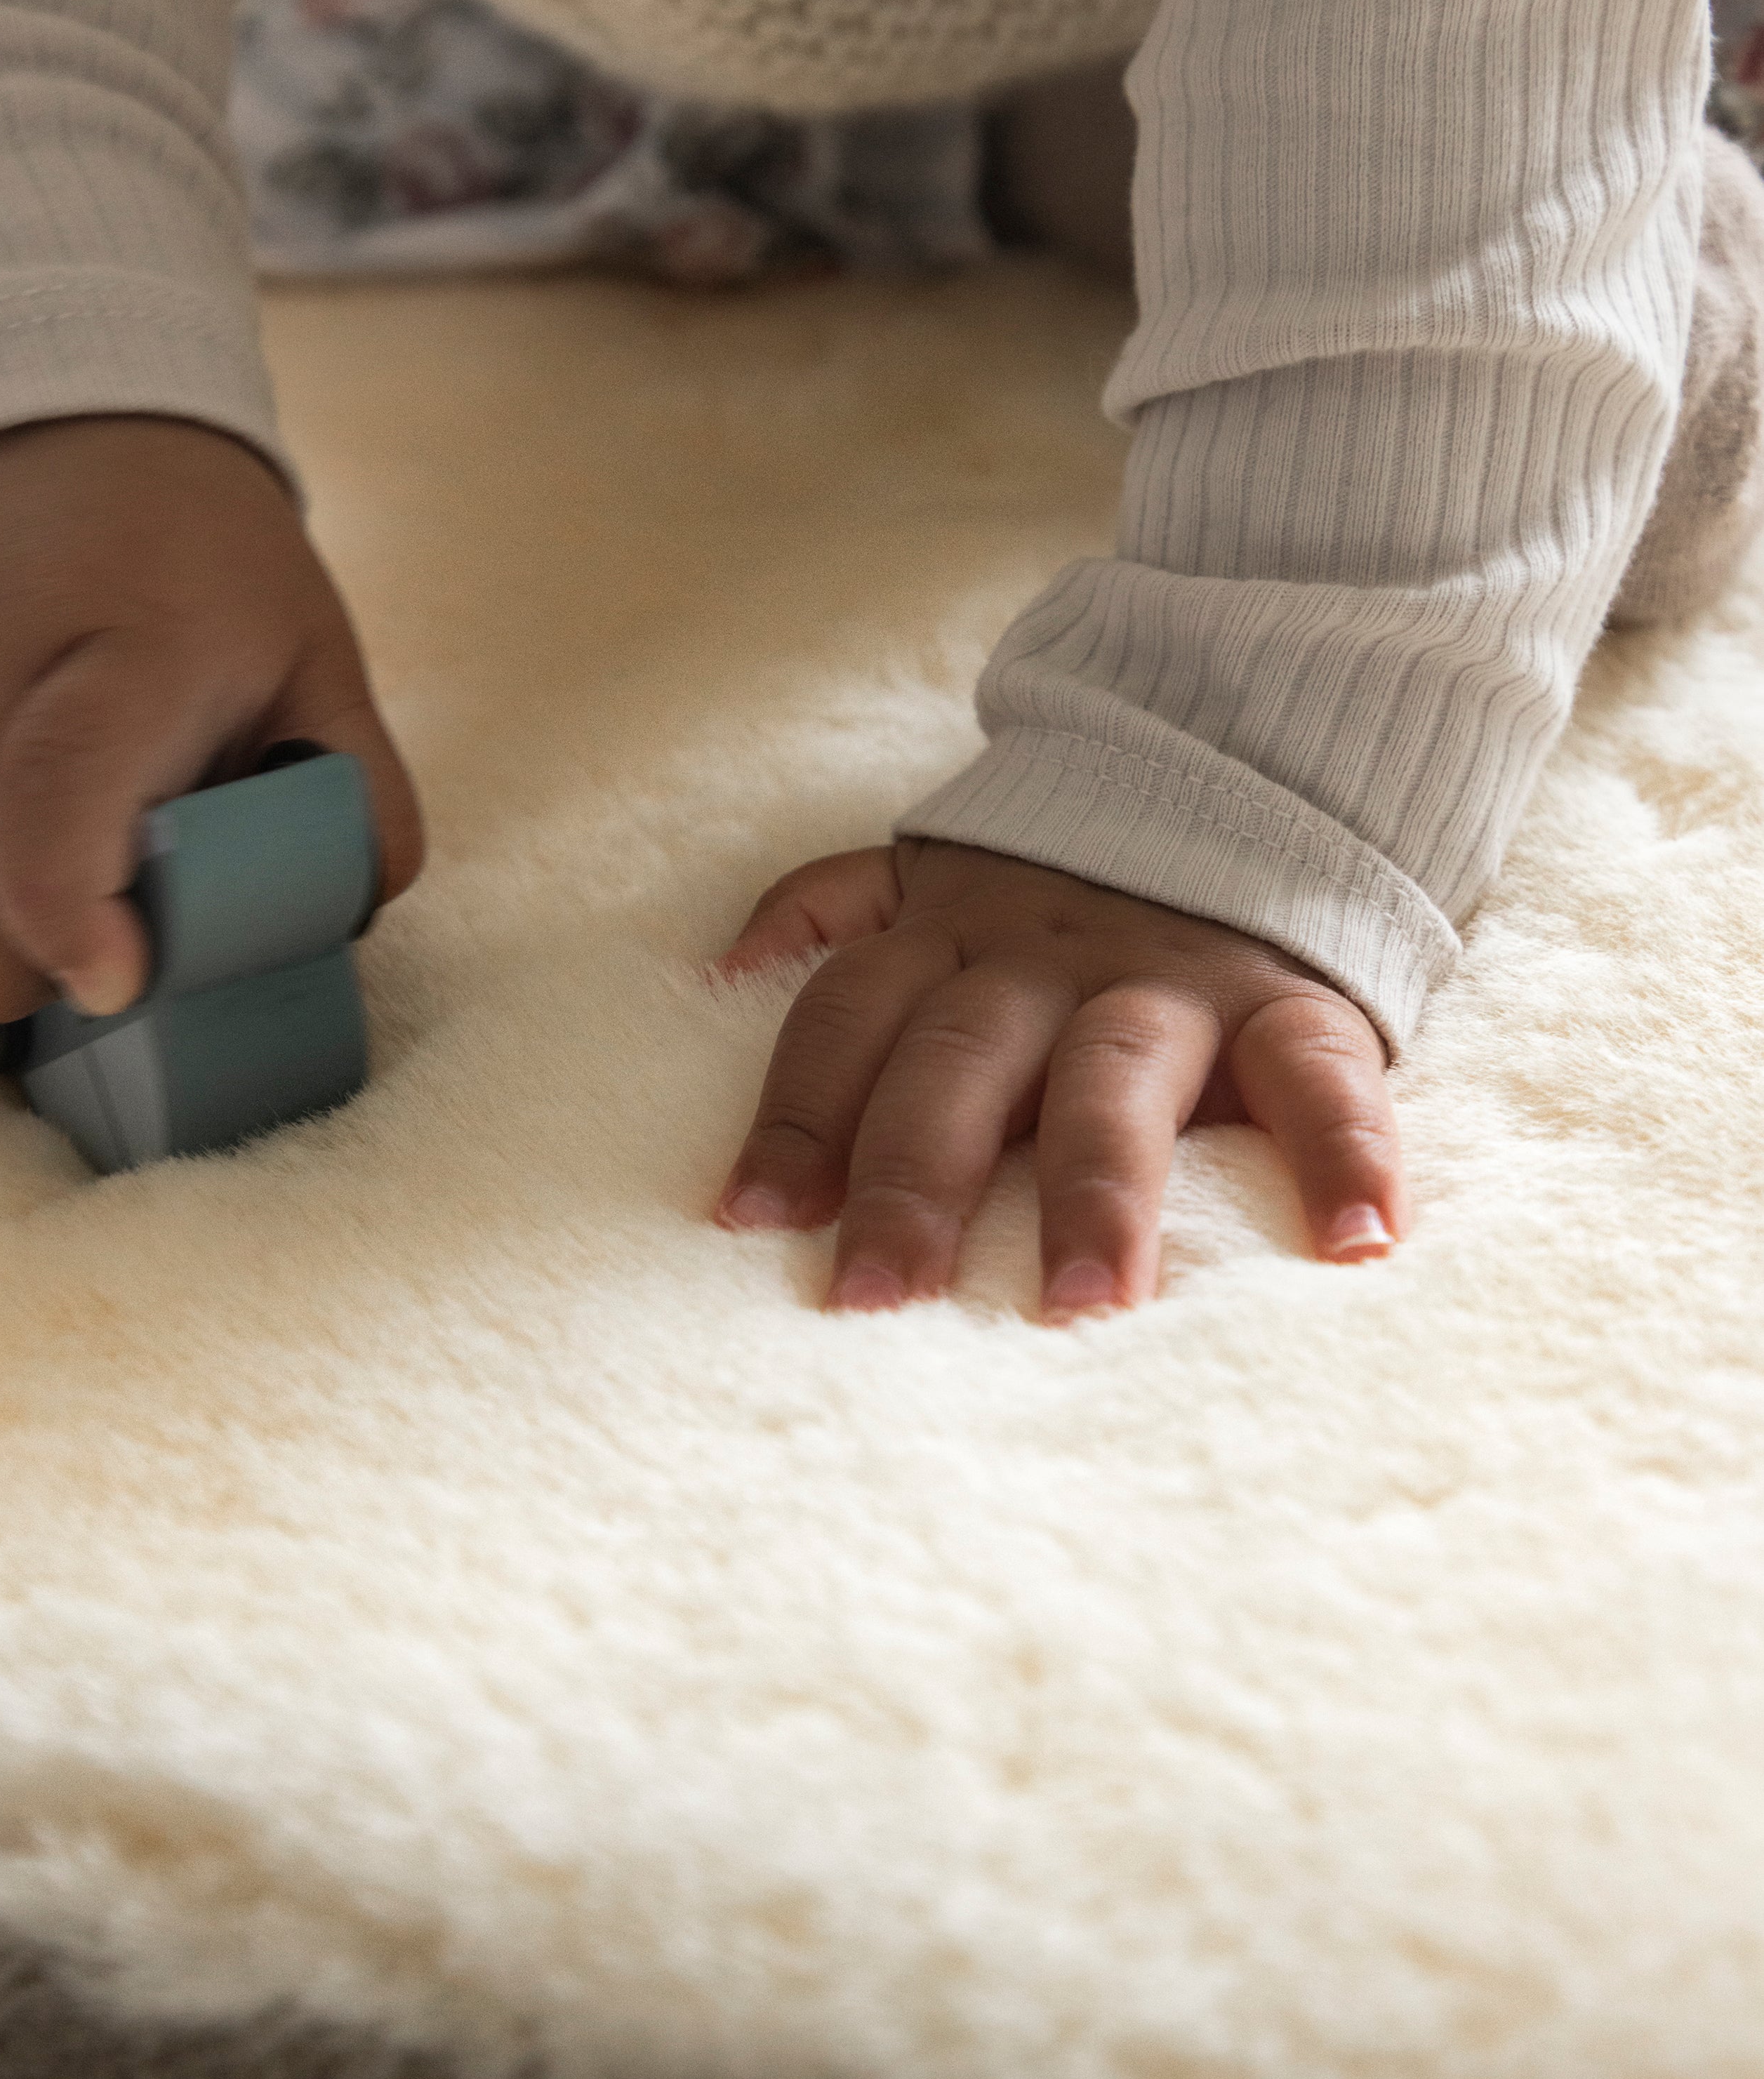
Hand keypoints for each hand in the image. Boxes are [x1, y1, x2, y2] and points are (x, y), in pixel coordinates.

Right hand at [0, 415, 423, 1024]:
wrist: (67, 421)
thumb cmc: (209, 567)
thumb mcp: (316, 659)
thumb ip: (352, 793)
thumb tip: (349, 910)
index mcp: (138, 636)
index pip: (57, 782)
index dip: (64, 908)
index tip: (111, 981)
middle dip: (2, 963)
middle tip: (84, 966)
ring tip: (48, 851)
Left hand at [714, 839, 1404, 1319]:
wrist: (1242, 772)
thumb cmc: (1056, 884)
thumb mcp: (933, 872)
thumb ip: (831, 908)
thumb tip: (721, 973)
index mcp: (948, 935)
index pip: (847, 1016)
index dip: (796, 1110)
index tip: (748, 1219)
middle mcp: (1044, 959)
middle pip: (959, 1059)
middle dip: (911, 1177)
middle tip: (875, 1296)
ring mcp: (1170, 980)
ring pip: (1116, 1078)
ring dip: (1093, 1190)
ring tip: (1077, 1306)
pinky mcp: (1292, 1000)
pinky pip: (1320, 1074)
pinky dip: (1343, 1152)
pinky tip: (1356, 1243)